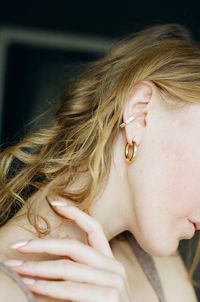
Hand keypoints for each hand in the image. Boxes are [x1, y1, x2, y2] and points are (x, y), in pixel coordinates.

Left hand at [5, 201, 132, 301]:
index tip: (55, 203)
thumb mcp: (93, 282)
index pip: (94, 229)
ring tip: (16, 268)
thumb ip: (79, 261)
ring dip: (37, 268)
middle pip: (74, 247)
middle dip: (42, 245)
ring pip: (67, 267)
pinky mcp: (108, 299)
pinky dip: (46, 287)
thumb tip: (63, 235)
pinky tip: (30, 286)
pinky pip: (68, 289)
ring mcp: (113, 283)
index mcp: (110, 262)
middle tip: (18, 246)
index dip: (75, 213)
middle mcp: (114, 268)